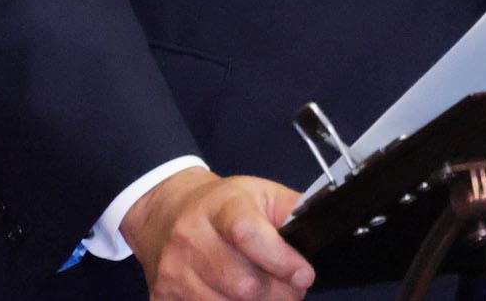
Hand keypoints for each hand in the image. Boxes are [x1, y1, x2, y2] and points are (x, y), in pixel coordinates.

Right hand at [124, 167, 313, 300]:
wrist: (165, 213)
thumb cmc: (221, 206)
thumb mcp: (259, 194)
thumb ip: (292, 211)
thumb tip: (321, 226)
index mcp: (220, 206)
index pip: (248, 234)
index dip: (280, 259)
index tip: (303, 275)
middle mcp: (191, 237)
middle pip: (243, 285)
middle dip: (278, 294)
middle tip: (291, 289)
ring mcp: (174, 271)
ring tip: (265, 294)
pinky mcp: (164, 297)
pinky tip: (233, 298)